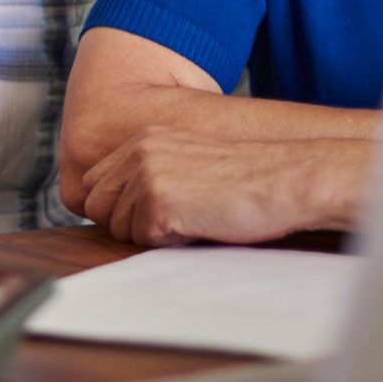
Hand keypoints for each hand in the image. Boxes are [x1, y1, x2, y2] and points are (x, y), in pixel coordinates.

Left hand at [74, 130, 365, 246]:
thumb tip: (113, 211)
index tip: (151, 215)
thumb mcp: (187, 164)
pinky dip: (171, 241)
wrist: (287, 179)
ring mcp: (145, 174)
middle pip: (97, 207)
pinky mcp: (157, 200)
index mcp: (143, 140)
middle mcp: (138, 151)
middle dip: (129, 224)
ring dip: (154, 234)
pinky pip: (143, 239)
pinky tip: (202, 224)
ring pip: (119, 228)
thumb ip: (148, 176)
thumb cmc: (246, 181)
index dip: (118, 209)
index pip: (94, 185)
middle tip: (175, 220)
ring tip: (195, 217)